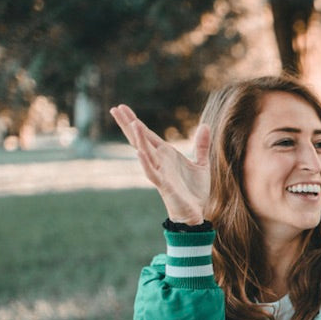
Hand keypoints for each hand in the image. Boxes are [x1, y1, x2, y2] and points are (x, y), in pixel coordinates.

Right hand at [110, 104, 211, 225]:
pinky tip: (139, 153)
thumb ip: (201, 146)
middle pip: (140, 139)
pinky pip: (152, 173)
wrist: (196, 212)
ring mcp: (159, 172)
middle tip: (115, 109)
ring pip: (145, 152)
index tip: (122, 107)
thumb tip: (205, 125)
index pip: (147, 134)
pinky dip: (146, 163)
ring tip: (132, 123)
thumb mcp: (201, 164)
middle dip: (128, 124)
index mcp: (166, 154)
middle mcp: (159, 161)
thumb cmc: (195, 190)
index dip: (135, 121)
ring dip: (139, 139)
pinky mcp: (163, 185)